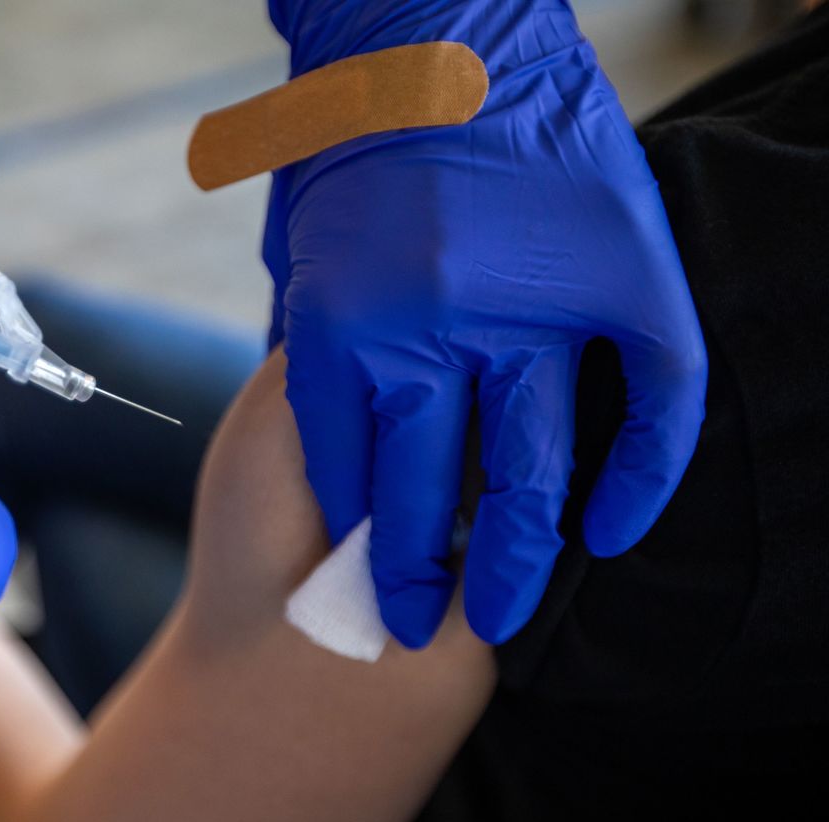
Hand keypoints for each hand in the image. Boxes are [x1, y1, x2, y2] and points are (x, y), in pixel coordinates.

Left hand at [264, 0, 706, 646]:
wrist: (428, 25)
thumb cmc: (346, 142)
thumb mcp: (301, 255)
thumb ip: (321, 347)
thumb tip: (342, 432)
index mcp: (340, 326)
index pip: (348, 469)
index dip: (357, 534)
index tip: (363, 576)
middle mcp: (433, 330)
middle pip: (425, 492)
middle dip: (411, 576)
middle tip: (409, 628)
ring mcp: (533, 306)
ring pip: (530, 467)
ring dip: (514, 557)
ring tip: (498, 614)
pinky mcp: (618, 277)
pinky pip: (651, 400)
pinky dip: (642, 473)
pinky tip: (615, 529)